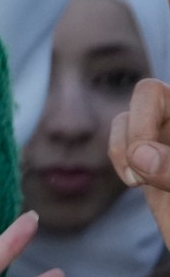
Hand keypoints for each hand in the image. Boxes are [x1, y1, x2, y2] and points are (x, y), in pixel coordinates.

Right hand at [110, 75, 169, 250]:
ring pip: (129, 121)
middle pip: (145, 96)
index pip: (157, 94)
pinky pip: (124, 147)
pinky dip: (119, 159)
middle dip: (135, 132)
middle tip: (140, 176)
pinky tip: (135, 183)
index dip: (146, 121)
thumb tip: (140, 155)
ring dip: (122, 147)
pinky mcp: (155, 169)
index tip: (147, 165)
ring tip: (137, 180)